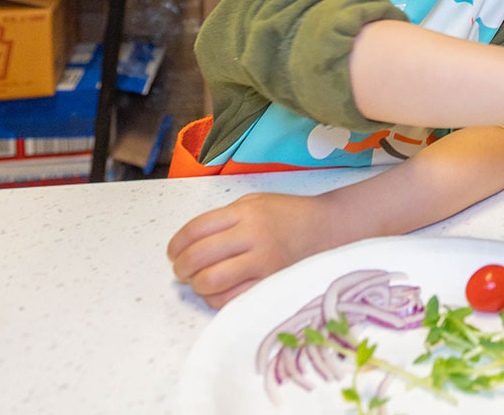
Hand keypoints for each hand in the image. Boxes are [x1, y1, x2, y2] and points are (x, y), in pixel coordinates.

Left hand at [167, 192, 338, 308]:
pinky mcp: (272, 283)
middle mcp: (253, 236)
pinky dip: (216, 299)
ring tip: (200, 282)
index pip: (195, 229)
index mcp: (245, 212)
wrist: (331, 228)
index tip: (173, 253)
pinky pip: (231, 300)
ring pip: (211, 282)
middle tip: (182, 271)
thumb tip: (190, 243)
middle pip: (198, 257)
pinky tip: (219, 292)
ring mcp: (263, 262)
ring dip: (197, 285)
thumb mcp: (256, 203)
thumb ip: (224, 218)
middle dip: (182, 268)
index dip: (176, 244)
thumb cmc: (289, 215)